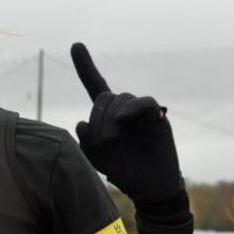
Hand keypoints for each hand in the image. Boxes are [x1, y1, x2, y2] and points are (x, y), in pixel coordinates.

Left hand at [70, 42, 183, 204]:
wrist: (150, 189)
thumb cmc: (123, 171)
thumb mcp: (96, 159)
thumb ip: (85, 141)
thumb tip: (82, 122)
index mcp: (107, 115)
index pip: (95, 85)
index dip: (86, 66)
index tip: (75, 45)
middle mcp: (123, 110)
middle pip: (104, 96)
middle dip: (97, 117)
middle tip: (100, 142)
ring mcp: (140, 113)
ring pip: (121, 99)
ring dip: (110, 119)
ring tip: (109, 141)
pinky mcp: (158, 118)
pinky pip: (145, 103)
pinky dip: (131, 108)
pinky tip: (122, 120)